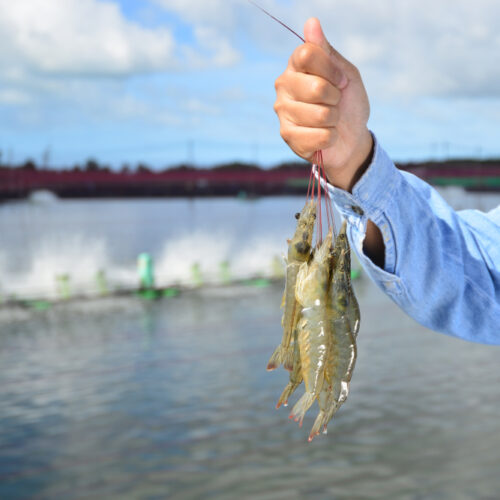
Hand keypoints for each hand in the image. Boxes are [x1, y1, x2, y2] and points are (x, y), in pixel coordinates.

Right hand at [274, 18, 372, 190]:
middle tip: (334, 103)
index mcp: (295, 66)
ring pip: (320, 114)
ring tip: (329, 121)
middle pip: (316, 87)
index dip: (331, 69)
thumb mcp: (345, 74)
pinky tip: (324, 136)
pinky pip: (320, 135)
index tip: (340, 80)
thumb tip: (311, 23)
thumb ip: (326, 51)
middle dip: (335, 98)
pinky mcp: (287, 136)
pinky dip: (330, 137)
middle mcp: (283, 86)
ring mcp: (282, 112)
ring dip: (333, 120)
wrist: (351, 138)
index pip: (307, 53)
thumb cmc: (347, 103)